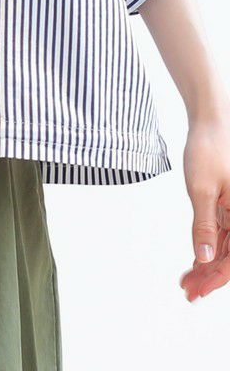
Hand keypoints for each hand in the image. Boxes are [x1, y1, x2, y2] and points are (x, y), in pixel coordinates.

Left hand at [179, 115, 229, 300]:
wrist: (213, 121)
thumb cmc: (209, 148)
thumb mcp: (202, 189)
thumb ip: (205, 225)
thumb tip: (206, 258)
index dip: (215, 279)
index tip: (195, 291)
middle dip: (210, 275)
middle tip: (187, 289)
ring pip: (229, 246)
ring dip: (209, 263)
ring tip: (187, 278)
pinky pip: (225, 231)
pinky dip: (211, 245)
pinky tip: (197, 258)